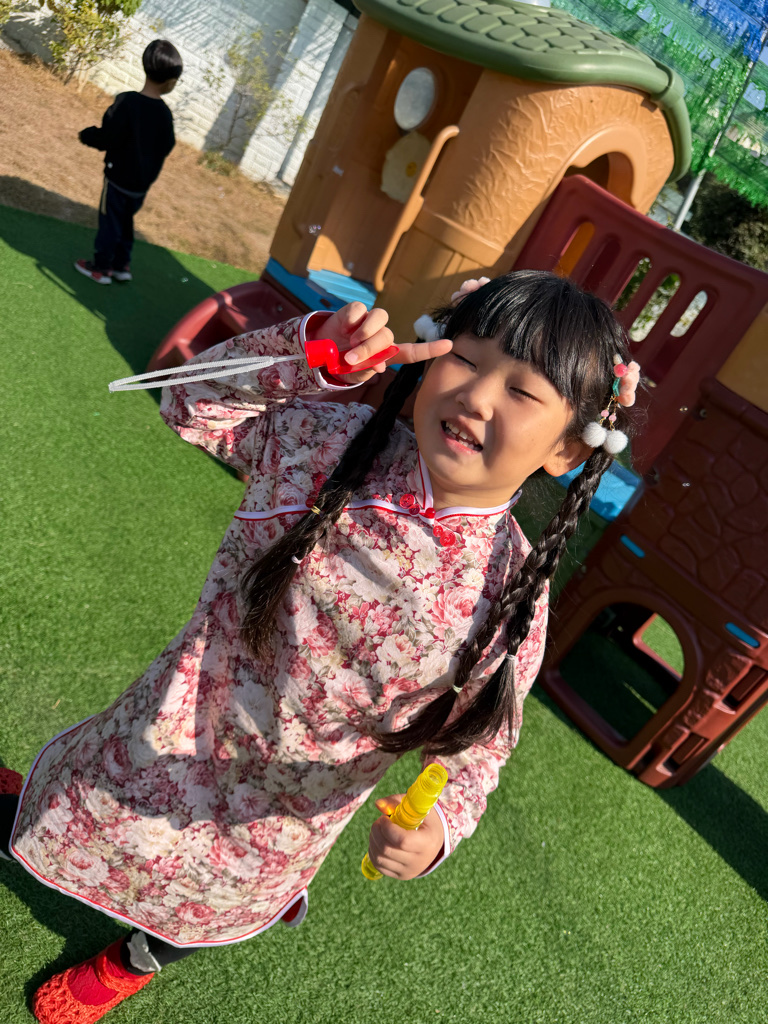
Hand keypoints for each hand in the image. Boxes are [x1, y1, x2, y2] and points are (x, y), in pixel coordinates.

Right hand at [310, 302, 451, 384]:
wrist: (319, 352)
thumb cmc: (341, 364)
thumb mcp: (355, 374)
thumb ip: (369, 370)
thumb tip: (381, 366)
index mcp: (386, 354)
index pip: (412, 352)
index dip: (430, 349)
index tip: (449, 345)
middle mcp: (382, 336)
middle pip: (388, 336)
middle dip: (370, 348)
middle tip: (351, 359)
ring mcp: (369, 322)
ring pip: (381, 318)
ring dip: (366, 332)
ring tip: (351, 342)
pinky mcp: (355, 310)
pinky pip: (360, 309)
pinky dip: (352, 320)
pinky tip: (344, 328)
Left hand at [366, 794, 444, 879]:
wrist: (434, 839)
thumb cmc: (423, 819)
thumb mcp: (414, 807)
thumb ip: (395, 802)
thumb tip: (377, 804)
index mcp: (428, 842)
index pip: (402, 841)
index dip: (387, 828)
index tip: (385, 818)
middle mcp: (420, 861)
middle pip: (387, 849)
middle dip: (377, 832)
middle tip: (379, 821)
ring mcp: (410, 871)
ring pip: (379, 858)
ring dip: (373, 840)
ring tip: (378, 830)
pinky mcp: (401, 876)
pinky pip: (379, 866)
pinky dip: (373, 851)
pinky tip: (377, 841)